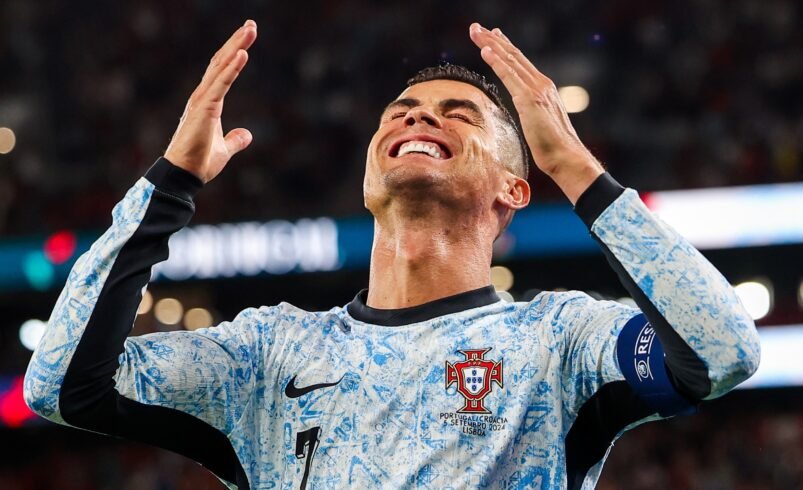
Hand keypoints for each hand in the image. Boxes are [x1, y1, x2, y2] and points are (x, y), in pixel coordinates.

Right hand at [164, 20, 257, 182]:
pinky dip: (232, 68)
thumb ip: (234, 139)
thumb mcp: (225, 149)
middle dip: (236, 42)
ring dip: (236, 47)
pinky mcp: (204, 108)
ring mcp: (202, 100)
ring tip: (249, 30)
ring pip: (221, 67)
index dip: (234, 54)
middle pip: (221, 62)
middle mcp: (203, 96)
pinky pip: (221, 84)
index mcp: (207, 102)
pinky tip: (242, 53)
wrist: (185, 175)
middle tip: (251, 25)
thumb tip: (247, 135)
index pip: (222, 71)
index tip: (246, 38)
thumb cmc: (200, 162)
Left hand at [469, 23, 602, 203]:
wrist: (565, 156)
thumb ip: (531, 112)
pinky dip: (498, 62)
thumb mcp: (539, 124)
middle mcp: (541, 84)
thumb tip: (524, 112)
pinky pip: (510, 76)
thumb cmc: (552, 147)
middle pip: (513, 56)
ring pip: (510, 61)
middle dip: (492, 40)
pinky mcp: (530, 100)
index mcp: (543, 89)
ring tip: (475, 32)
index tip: (492, 36)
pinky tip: (486, 51)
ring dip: (490, 44)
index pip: (520, 64)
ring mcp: (537, 90)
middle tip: (475, 28)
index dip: (504, 48)